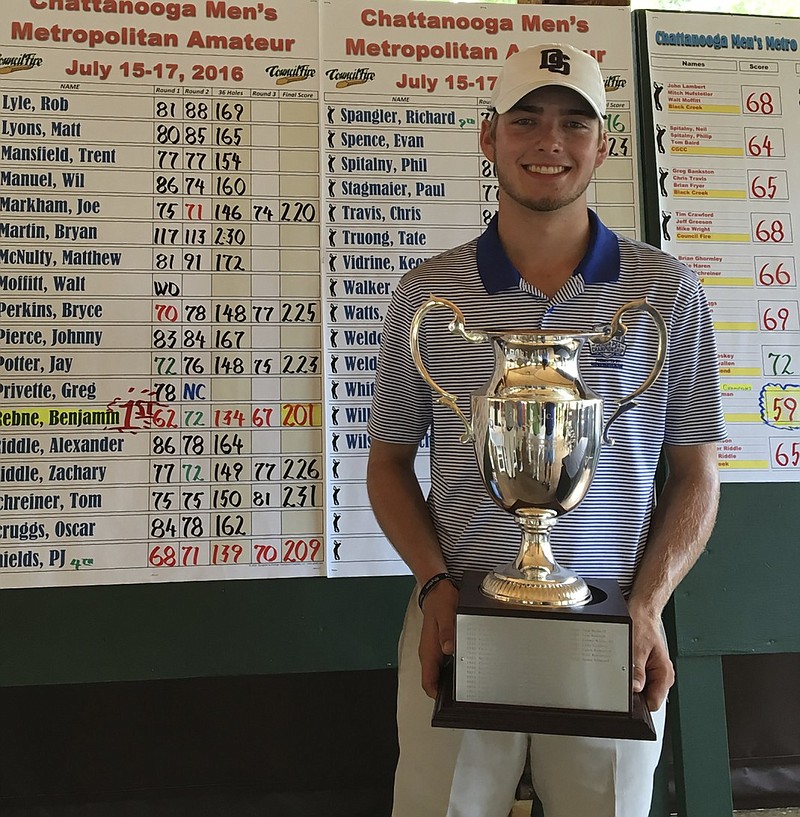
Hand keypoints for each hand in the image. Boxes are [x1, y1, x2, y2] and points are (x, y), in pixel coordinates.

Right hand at [418, 579, 458, 697]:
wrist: (437, 590)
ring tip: (468, 686)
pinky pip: (442, 665)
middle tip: (465, 697)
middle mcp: (429, 653)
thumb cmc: (441, 601)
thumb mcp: (446, 614)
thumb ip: (447, 631)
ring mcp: (433, 650)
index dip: (437, 695)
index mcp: (428, 650)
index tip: (450, 702)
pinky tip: (464, 669)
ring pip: (438, 675)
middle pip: (433, 681)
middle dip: (446, 693)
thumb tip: (448, 649)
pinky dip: (451, 671)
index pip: (428, 682)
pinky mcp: (438, 646)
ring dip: (449, 682)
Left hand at [630, 606, 674, 711]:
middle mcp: (662, 675)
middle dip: (635, 693)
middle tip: (624, 679)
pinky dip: (631, 676)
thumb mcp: (637, 648)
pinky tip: (627, 665)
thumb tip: (634, 689)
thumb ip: (637, 671)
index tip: (628, 698)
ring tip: (626, 667)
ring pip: (642, 690)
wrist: (642, 612)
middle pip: (647, 698)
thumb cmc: (642, 625)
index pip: (654, 703)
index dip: (639, 703)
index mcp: (665, 673)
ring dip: (633, 683)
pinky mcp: (647, 668)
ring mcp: (655, 672)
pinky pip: (639, 680)